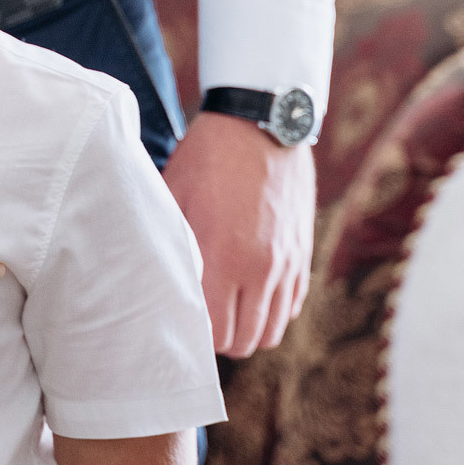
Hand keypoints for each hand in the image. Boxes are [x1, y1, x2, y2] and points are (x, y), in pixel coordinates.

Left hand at [163, 112, 313, 357]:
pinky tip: (252, 293)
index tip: (182, 320)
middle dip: (221, 339)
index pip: (215, 333)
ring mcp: (287, 263)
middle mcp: (260, 268)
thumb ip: (171, 247)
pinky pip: (293, 305)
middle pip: (245, 341)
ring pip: (273, 331)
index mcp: (223, 257)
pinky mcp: (304, 253)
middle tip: (202, 318)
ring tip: (228, 311)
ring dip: (249, 329)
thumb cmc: (205, 159)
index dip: (195, 335)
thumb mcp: (173, 198)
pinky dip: (274, 310)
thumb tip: (159, 286)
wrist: (260, 123)